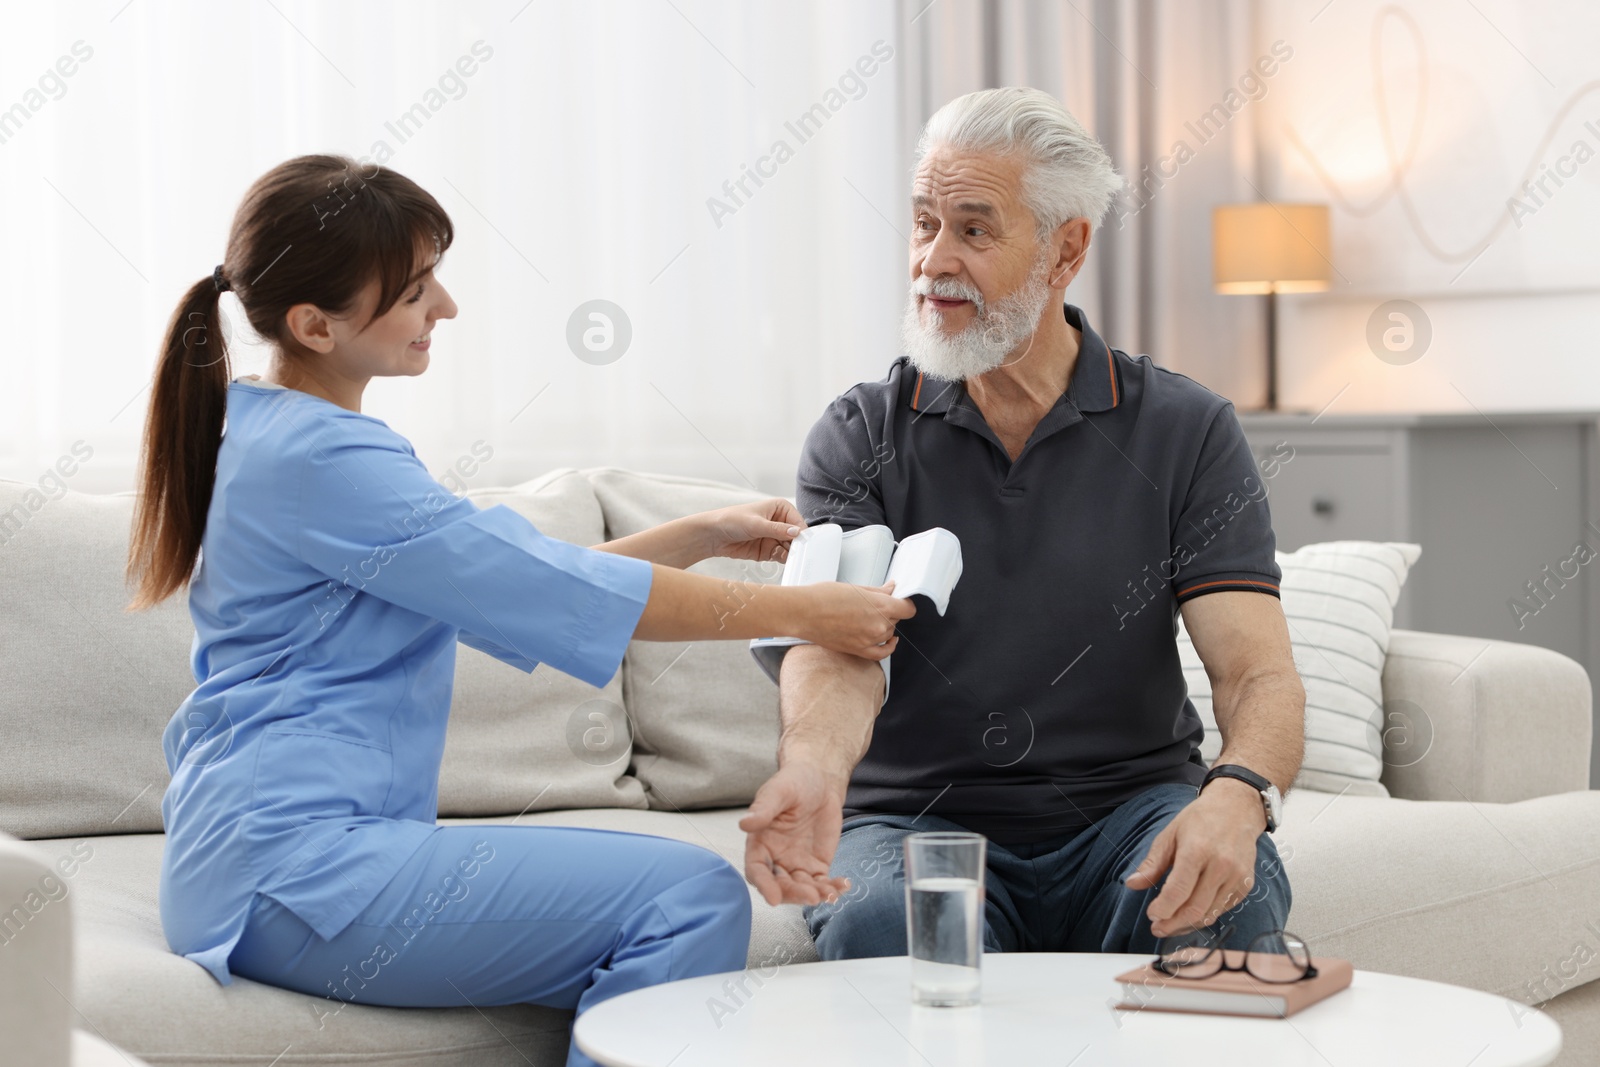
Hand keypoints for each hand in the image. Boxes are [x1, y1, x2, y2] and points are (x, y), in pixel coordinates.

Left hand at [699, 499, 804, 563]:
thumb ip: (777, 529)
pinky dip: (784, 560)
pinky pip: (781, 556)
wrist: (713, 535)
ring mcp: (775, 537)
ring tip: (791, 559)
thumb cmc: (732, 520)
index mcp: (780, 508)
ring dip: (792, 554)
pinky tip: (783, 562)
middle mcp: (780, 522)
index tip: (804, 544)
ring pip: (790, 548)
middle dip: (798, 546)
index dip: (802, 533)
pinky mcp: (769, 550)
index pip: (798, 521)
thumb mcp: (756, 524)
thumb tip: (796, 532)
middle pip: (796, 536)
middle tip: (800, 555)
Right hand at [739, 762, 851, 905]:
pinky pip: (822, 883)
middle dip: (795, 894)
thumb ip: (764, 809)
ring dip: (816, 894)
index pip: (757, 870)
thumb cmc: (794, 783)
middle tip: (811, 895)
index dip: (763, 885)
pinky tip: (843, 886)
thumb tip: (744, 824)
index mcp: (759, 843)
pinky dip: (832, 888)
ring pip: (802, 889)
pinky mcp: (816, 865)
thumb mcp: (779, 792)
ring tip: (832, 893)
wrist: (820, 781)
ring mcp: (796, 864)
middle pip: (780, 885)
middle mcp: (775, 858)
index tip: (773, 898)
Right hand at [797, 581, 913, 659]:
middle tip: (875, 605)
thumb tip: (891, 589)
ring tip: (868, 617)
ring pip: (889, 633)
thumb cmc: (823, 597)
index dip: (905, 603)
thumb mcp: (855, 588)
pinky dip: (888, 647)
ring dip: (884, 626)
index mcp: (879, 606)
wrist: (803, 613)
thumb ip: (878, 591)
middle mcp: (878, 625)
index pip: (907, 608)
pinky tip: (889, 642)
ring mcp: (869, 640)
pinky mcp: (859, 650)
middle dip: (890, 612)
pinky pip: (882, 653)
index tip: (900, 601)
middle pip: (896, 619)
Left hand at [1123, 778, 1266, 938]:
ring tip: (1171, 924)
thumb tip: (1132, 884)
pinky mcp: (1246, 884)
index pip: (1178, 891)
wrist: (1236, 809)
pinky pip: (1223, 909)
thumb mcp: (1169, 835)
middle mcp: (1221, 866)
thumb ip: (1152, 864)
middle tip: (1157, 927)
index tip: (1152, 914)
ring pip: (1210, 914)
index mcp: (1197, 850)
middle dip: (1172, 924)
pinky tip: (1191, 913)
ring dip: (1188, 924)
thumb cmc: (1200, 820)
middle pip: (1195, 908)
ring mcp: (1236, 877)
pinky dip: (1205, 915)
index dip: (1163, 908)